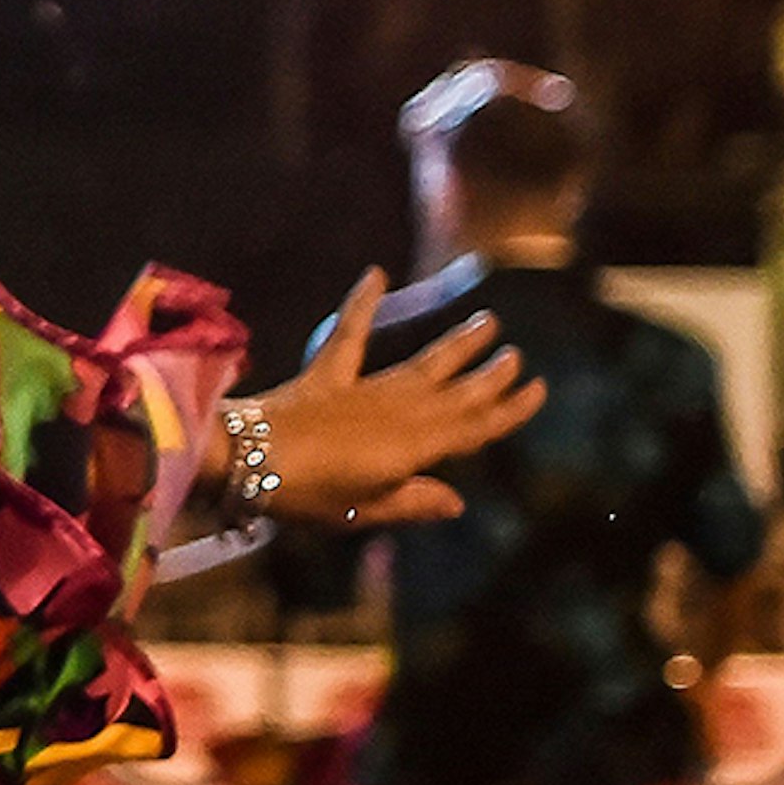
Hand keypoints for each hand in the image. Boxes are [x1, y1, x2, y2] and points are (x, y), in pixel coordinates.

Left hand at [241, 270, 545, 528]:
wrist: (245, 460)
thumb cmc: (304, 494)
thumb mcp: (363, 510)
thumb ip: (412, 502)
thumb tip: (457, 501)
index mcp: (413, 447)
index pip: (473, 427)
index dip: (507, 411)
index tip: (537, 390)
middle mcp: (397, 411)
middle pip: (454, 392)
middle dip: (488, 376)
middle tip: (516, 357)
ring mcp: (362, 389)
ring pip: (421, 365)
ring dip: (455, 345)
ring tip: (486, 322)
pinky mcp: (326, 375)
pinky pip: (348, 334)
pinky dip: (362, 303)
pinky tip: (377, 274)